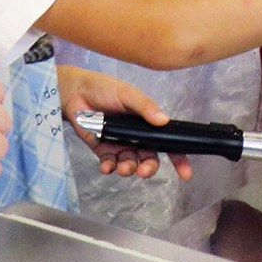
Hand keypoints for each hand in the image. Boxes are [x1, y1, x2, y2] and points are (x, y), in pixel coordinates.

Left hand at [58, 66, 193, 180]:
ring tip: (124, 167)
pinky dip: (109, 168)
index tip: (185, 173)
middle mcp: (136, 136)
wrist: (75, 92)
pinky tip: (107, 166)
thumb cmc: (104, 88)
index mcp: (147, 122)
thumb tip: (164, 121)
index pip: (167, 142)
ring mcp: (120, 144)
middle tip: (144, 170)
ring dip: (129, 169)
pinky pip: (110, 164)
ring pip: (131, 163)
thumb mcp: (127, 94)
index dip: (178, 158)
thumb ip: (145, 107)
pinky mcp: (103, 150)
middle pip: (149, 158)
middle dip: (149, 168)